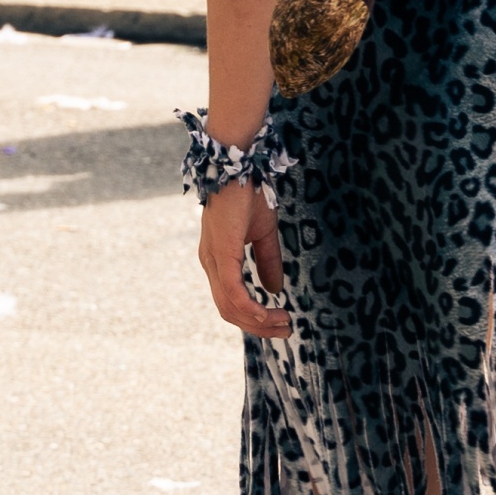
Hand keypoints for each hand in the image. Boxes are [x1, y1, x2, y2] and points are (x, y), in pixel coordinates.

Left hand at [198, 182, 294, 335]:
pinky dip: (250, 307)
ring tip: (283, 323)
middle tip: (286, 330)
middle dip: (258, 326)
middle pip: (229, 310)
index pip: (231, 300)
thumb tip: (274, 290)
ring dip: (258, 321)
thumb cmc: (248, 192)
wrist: (237, 164)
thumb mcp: (262, 232)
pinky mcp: (221, 252)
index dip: (255, 317)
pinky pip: (232, 291)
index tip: (281, 322)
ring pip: (230, 306)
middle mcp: (210, 263)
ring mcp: (212, 259)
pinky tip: (268, 313)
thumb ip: (267, 261)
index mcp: (217, 259)